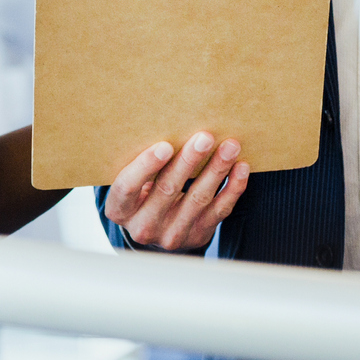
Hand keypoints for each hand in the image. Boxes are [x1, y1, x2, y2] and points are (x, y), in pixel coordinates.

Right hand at [102, 132, 250, 251]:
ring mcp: (172, 235)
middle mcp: (143, 226)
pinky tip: (240, 168)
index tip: (164, 145)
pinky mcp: (198, 235)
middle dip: (189, 161)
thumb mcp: (130, 184)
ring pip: (198, 199)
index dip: (145, 166)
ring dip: (216, 170)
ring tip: (230, 146)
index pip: (127, 187)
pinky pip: (219, 211)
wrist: (156, 231)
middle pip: (167, 190)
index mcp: (119, 209)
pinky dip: (233, 188)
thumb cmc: (140, 193)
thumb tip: (167, 124)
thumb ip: (140, 165)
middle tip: (205, 137)